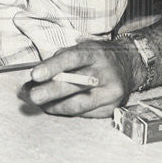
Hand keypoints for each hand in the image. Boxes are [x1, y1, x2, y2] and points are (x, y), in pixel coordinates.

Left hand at [25, 40, 140, 117]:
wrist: (130, 65)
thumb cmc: (98, 56)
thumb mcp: (83, 49)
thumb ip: (61, 60)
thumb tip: (35, 79)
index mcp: (96, 53)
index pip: (72, 59)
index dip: (52, 67)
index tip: (35, 75)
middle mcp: (106, 72)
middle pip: (76, 84)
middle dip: (50, 92)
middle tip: (32, 96)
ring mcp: (111, 92)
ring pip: (79, 104)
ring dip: (55, 106)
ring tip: (40, 104)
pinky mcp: (113, 107)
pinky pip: (84, 113)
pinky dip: (67, 111)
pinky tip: (55, 107)